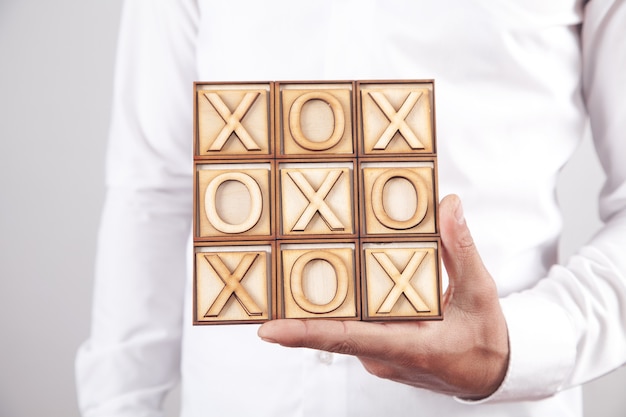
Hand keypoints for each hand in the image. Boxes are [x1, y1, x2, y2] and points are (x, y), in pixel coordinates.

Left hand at [257, 194, 508, 399]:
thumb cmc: (485, 339)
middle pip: (332, 330)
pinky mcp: (377, 350)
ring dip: (318, 304)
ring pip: (340, 328)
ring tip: (290, 270)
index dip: (305, 334)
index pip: (348, 339)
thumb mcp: (479, 292)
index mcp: (408, 347)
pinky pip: (351, 328)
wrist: (490, 373)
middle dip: (298, 309)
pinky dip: (340, 307)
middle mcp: (383, 355)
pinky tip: (330, 281)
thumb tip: (447, 207)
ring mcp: (378, 355)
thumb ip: (460, 249)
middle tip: (268, 279)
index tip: (269, 329)